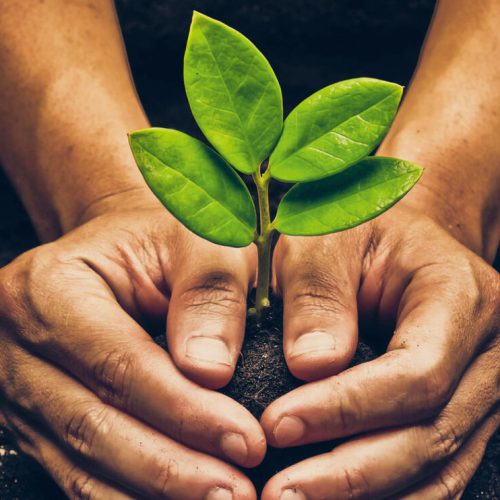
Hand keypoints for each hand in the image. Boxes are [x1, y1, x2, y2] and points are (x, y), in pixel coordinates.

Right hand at [0, 199, 263, 498]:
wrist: (125, 248)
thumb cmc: (162, 238)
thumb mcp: (194, 240)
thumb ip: (208, 291)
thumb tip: (210, 371)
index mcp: (50, 287)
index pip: (116, 362)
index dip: (182, 410)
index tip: (245, 440)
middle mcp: (20, 343)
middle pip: (92, 423)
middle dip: (169, 468)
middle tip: (235, 493)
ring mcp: (22, 387)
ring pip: (80, 460)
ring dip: (151, 493)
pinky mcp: (39, 416)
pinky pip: (77, 470)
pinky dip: (127, 495)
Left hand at [260, 203, 498, 498]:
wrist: (394, 243)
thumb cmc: (357, 234)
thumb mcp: (329, 240)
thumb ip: (318, 293)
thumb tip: (308, 366)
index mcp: (461, 295)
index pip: (416, 372)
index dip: (347, 408)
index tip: (277, 424)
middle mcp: (485, 352)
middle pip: (431, 433)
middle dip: (350, 473)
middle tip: (278, 494)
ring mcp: (480, 392)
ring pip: (437, 468)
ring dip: (365, 497)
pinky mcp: (461, 416)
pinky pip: (434, 473)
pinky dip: (386, 496)